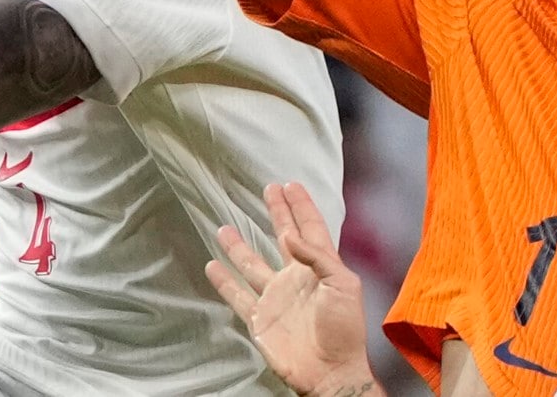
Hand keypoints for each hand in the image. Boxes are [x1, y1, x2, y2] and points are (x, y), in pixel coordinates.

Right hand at [206, 183, 381, 396]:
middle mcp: (295, 278)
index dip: (301, 207)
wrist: (329, 371)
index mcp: (321, 268)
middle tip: (269, 189)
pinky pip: (237, 295)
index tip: (291, 185)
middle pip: (283, 237)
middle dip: (277, 213)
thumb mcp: (344, 285)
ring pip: (252, 264)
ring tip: (224, 226)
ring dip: (238, 246)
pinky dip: (224, 281)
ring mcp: (275, 297)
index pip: (310, 229)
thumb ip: (318, 257)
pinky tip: (213, 265)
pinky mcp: (260, 318)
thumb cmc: (344, 329)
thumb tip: (290, 236)